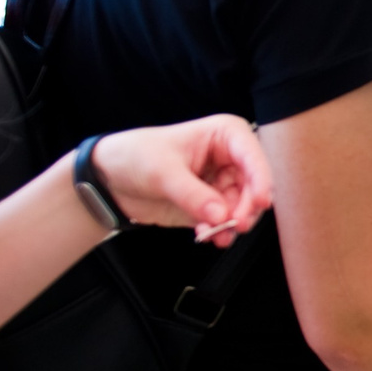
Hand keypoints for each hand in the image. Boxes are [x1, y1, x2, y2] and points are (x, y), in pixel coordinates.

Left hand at [90, 115, 275, 244]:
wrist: (110, 179)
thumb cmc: (136, 156)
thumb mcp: (162, 172)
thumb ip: (193, 194)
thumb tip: (221, 215)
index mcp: (224, 136)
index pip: (252, 155)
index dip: (261, 178)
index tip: (261, 201)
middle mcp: (228, 159)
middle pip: (253, 185)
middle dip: (246, 207)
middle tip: (236, 224)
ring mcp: (220, 184)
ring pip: (243, 207)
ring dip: (233, 223)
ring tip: (217, 235)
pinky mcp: (211, 206)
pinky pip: (225, 222)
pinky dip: (219, 231)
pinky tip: (206, 235)